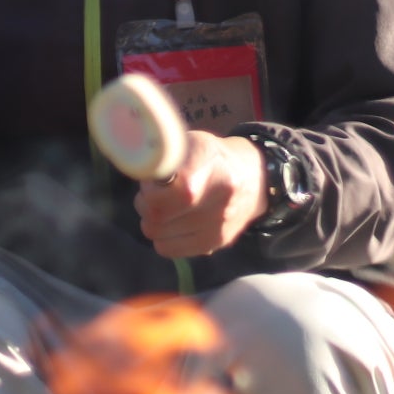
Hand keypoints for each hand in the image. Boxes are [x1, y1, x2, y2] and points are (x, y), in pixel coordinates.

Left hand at [133, 132, 266, 257]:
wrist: (254, 179)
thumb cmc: (214, 157)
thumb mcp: (194, 144)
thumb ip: (168, 156)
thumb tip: (140, 167)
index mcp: (214, 172)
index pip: (170, 193)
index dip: (151, 188)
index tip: (153, 180)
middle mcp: (219, 205)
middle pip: (157, 218)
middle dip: (145, 205)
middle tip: (153, 193)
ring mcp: (217, 229)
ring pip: (157, 236)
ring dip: (152, 221)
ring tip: (163, 206)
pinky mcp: (214, 245)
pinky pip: (168, 249)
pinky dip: (162, 236)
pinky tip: (173, 221)